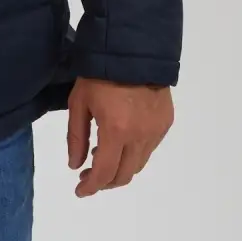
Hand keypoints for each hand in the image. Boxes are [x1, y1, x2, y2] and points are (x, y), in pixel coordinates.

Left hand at [67, 77, 173, 196]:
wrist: (133, 49)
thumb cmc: (99, 73)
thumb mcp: (79, 101)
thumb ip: (76, 136)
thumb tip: (76, 165)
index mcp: (116, 130)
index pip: (105, 172)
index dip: (91, 186)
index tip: (80, 191)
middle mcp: (141, 136)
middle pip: (125, 175)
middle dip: (105, 181)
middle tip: (89, 176)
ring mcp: (156, 131)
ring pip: (138, 164)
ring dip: (120, 168)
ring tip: (102, 156)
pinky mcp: (166, 123)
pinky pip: (149, 148)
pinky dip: (133, 152)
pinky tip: (121, 141)